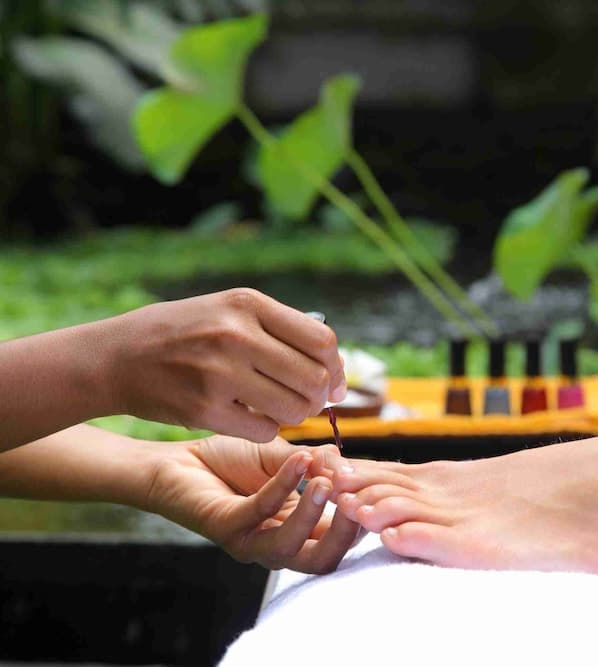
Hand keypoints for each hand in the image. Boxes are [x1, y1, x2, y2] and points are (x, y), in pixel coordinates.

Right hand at [106, 288, 345, 441]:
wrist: (115, 357)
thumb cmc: (182, 334)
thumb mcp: (228, 310)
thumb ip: (278, 328)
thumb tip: (335, 365)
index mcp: (247, 304)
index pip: (322, 341)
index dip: (337, 368)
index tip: (335, 383)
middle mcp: (236, 335)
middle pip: (314, 378)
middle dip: (321, 397)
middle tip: (311, 402)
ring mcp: (218, 373)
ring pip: (294, 408)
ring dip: (297, 415)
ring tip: (282, 410)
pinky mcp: (203, 409)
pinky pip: (264, 430)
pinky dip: (268, 430)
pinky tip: (254, 419)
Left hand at [146, 434, 361, 572]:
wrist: (178, 460)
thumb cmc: (231, 461)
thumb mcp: (285, 457)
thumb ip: (316, 463)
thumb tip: (347, 464)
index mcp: (298, 529)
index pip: (340, 538)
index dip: (361, 517)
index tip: (377, 486)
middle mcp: (276, 543)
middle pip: (323, 560)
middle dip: (346, 534)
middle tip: (361, 500)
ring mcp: (250, 540)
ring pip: (292, 547)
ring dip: (313, 514)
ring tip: (328, 481)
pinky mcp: (225, 527)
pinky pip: (261, 512)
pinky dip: (284, 485)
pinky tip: (298, 460)